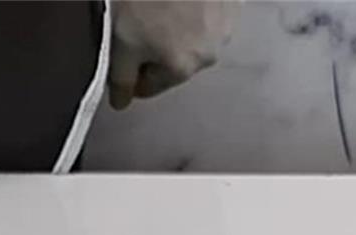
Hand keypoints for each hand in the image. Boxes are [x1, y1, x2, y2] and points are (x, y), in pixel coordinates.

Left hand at [109, 1, 237, 109]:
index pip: (149, 88)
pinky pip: (209, 15)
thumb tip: (122, 103)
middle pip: (174, 64)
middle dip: (156, 50)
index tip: (122, 54)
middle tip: (140, 23)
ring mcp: (227, 24)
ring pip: (193, 39)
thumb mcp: (121, 44)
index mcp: (181, 69)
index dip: (131, 73)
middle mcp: (210, 53)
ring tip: (160, 6)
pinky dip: (194, 10)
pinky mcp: (235, 0)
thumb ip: (121, 80)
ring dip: (177, 29)